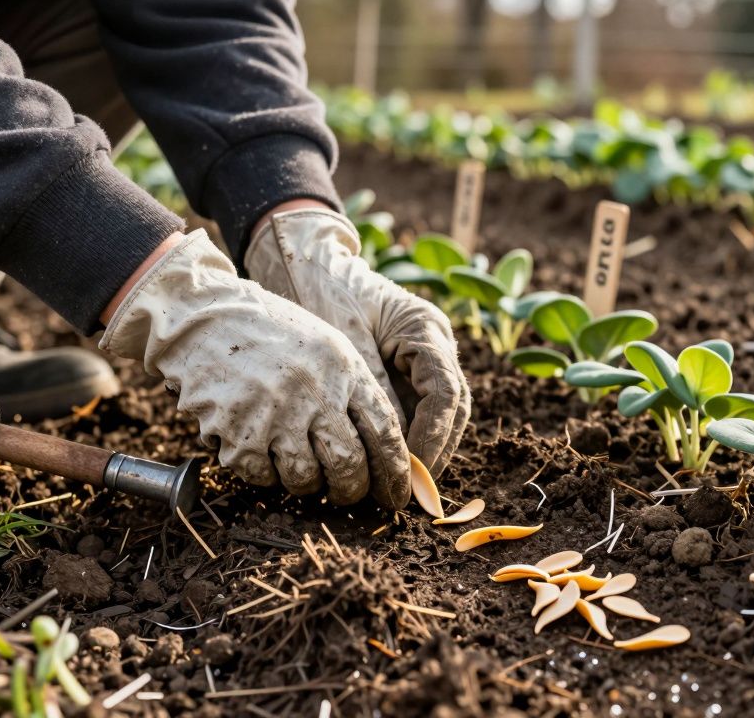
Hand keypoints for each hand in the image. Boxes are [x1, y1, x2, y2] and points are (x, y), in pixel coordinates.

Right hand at [100, 231, 410, 506]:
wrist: (203, 316)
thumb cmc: (274, 335)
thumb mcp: (328, 348)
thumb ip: (355, 393)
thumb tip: (382, 453)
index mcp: (344, 369)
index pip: (385, 432)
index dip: (395, 472)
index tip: (397, 495)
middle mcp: (314, 392)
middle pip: (349, 465)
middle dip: (353, 489)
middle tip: (349, 492)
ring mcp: (273, 413)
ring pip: (306, 479)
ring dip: (308, 483)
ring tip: (302, 466)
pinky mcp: (235, 432)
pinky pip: (262, 476)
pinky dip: (266, 474)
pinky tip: (263, 452)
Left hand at [245, 207, 470, 474]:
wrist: (301, 259)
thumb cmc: (320, 289)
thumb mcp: (343, 341)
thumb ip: (371, 390)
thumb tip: (390, 449)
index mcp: (426, 328)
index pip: (446, 392)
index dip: (432, 436)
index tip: (409, 468)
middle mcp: (433, 346)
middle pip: (451, 410)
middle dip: (433, 453)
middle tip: (407, 493)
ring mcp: (420, 360)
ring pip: (436, 417)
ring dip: (420, 453)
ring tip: (396, 489)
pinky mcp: (400, 373)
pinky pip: (409, 413)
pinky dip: (399, 442)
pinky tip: (380, 467)